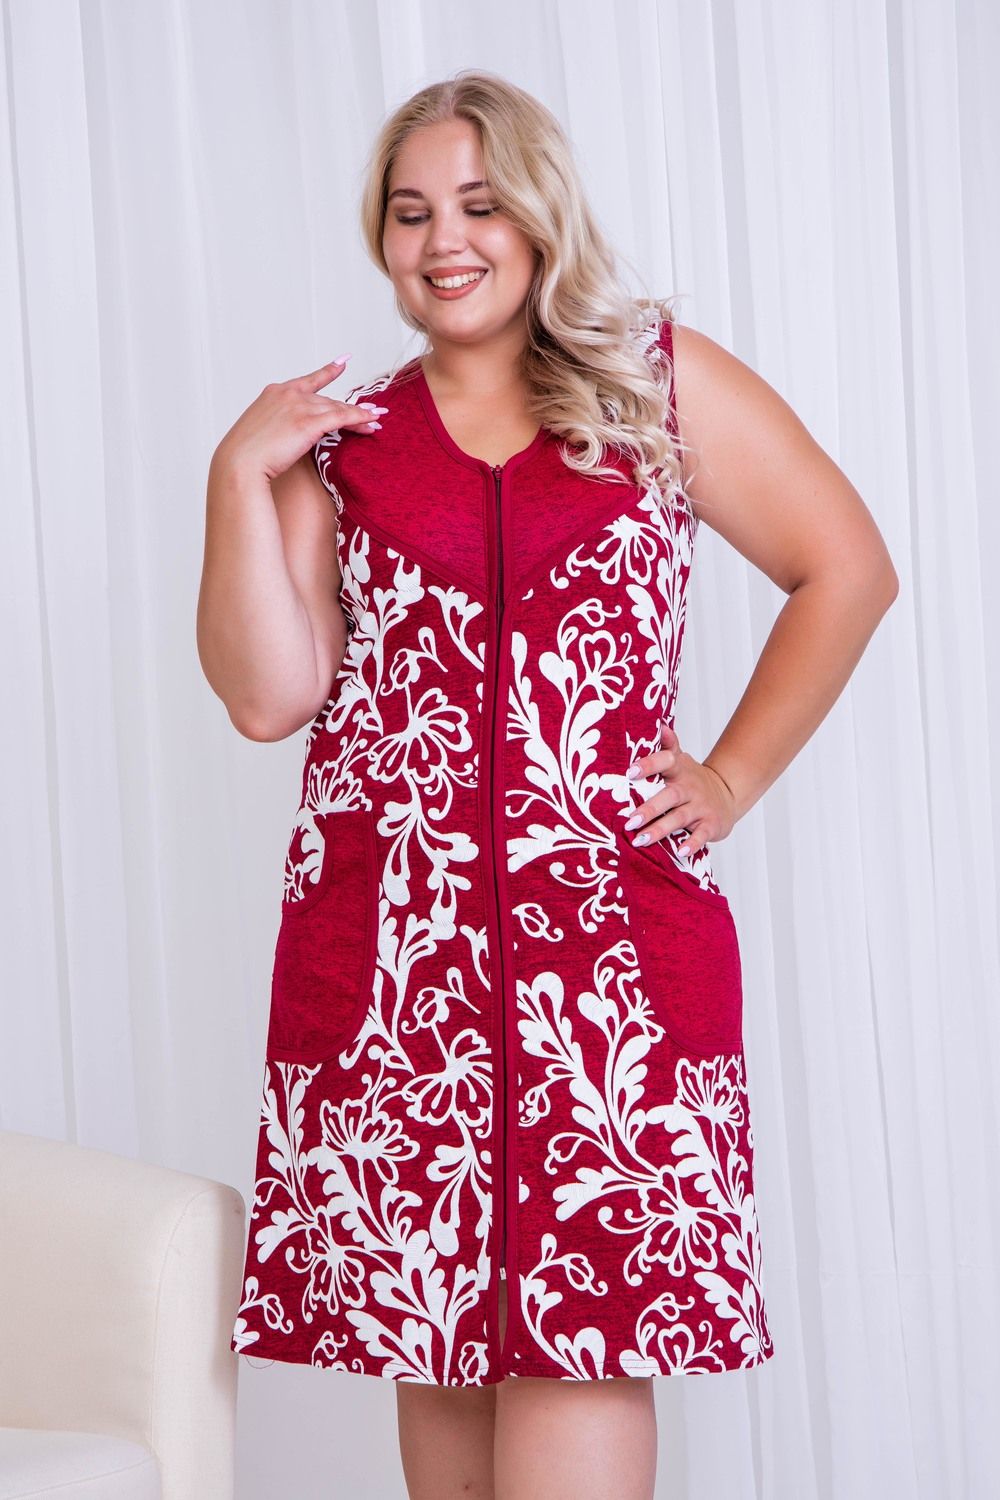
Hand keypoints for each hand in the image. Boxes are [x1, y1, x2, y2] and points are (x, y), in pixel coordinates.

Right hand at [211, 356, 388, 482]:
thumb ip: (277, 426)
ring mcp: (299, 406)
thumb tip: (287, 435)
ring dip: (360, 415)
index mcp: (275, 393)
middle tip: (372, 413)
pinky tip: (372, 422)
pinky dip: (359, 419)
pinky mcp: (309, 422)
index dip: (328, 371)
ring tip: (376, 420)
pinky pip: (342, 418)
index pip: (308, 380)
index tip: (343, 362)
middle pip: (327, 400)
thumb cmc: (245, 456)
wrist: (239, 463)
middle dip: (349, 409)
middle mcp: (288, 394)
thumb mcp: (261, 433)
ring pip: (337, 408)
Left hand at [623, 721, 737, 857]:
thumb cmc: (692, 779)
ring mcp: (700, 807)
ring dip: (660, 829)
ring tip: (639, 840)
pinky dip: (691, 844)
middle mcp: (689, 787)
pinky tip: (680, 852)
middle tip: (629, 819)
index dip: (649, 765)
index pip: (665, 762)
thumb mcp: (680, 760)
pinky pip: (700, 835)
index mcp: (679, 770)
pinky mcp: (710, 825)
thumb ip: (668, 746)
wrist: (727, 793)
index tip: (630, 772)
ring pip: (679, 818)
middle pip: (669, 796)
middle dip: (649, 808)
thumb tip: (658, 723)